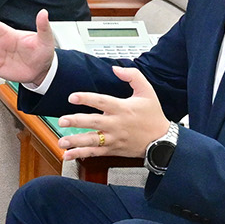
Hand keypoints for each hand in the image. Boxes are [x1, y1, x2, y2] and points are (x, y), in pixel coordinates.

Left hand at [57, 66, 171, 160]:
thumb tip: (116, 69)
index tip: (72, 97)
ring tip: (62, 142)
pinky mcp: (113, 149)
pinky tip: (68, 154)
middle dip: (76, 122)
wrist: (162, 141)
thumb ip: (133, 76)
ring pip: (92, 140)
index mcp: (122, 108)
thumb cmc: (153, 116)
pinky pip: (95, 153)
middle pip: (94, 122)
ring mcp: (114, 138)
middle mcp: (116, 124)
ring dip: (76, 141)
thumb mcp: (147, 92)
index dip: (87, 98)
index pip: (102, 102)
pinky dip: (81, 154)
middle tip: (62, 120)